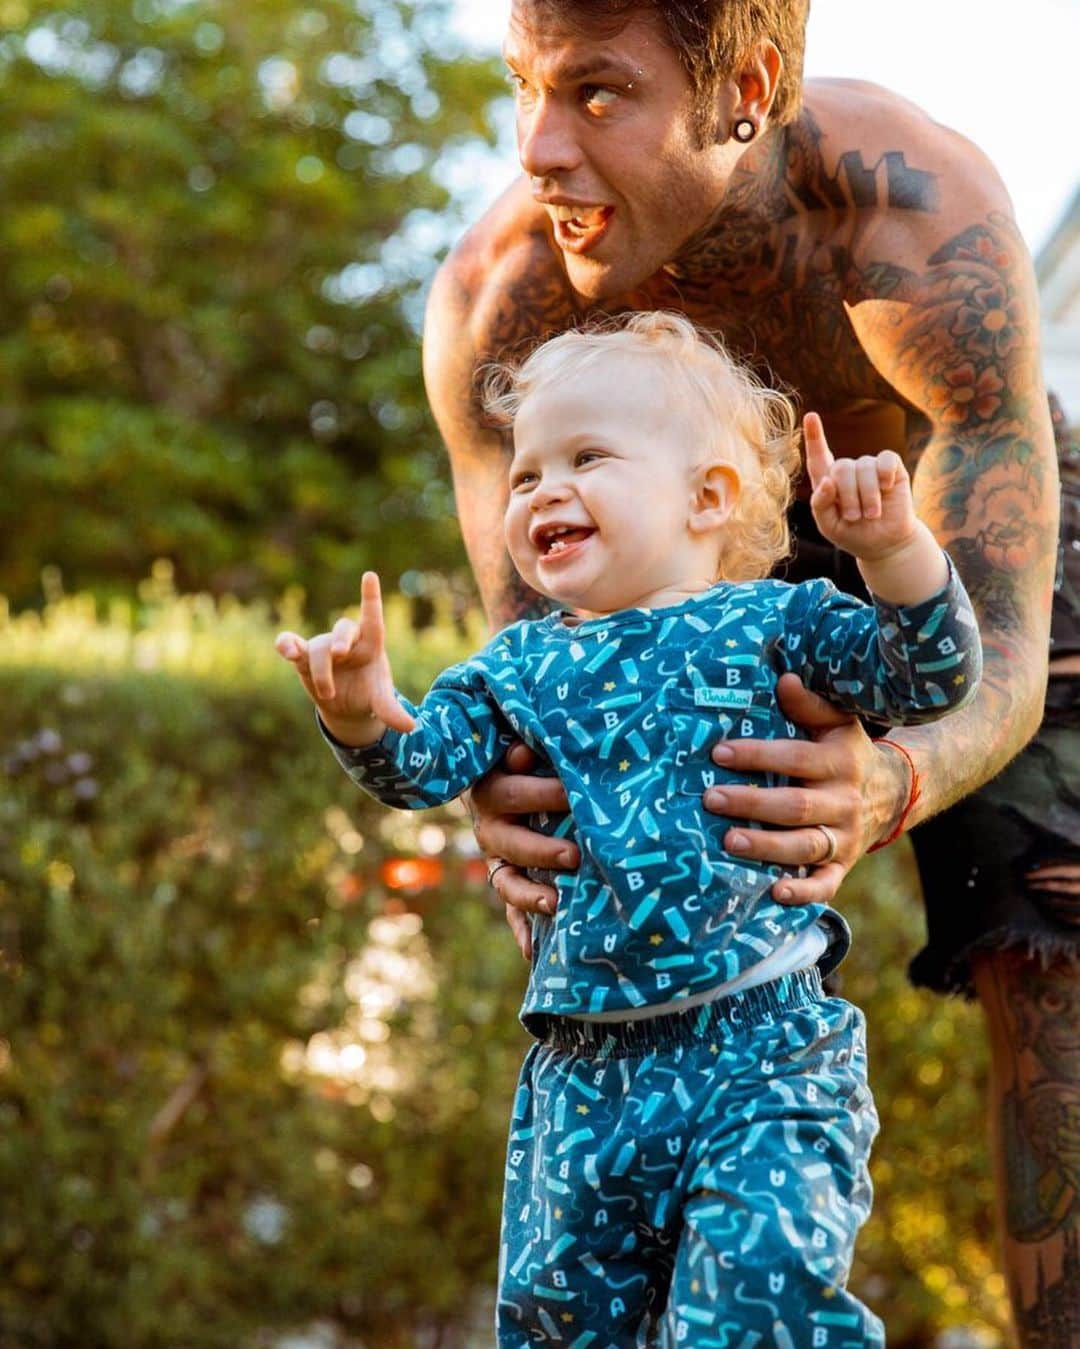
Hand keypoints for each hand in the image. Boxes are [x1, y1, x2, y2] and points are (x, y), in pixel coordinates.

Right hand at [275, 571, 415, 741]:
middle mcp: (347, 641)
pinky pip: (291, 645)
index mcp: (371, 644)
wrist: (346, 705)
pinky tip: (284, 648)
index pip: (372, 618)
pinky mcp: (303, 658)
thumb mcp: (380, 701)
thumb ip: (391, 710)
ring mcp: (324, 648)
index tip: (369, 575)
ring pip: (318, 649)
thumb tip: (410, 726)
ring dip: (321, 671)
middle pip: (342, 630)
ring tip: (328, 694)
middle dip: (339, 639)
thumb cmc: (368, 693)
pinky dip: (286, 644)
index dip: (370, 598)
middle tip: (339, 654)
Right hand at [468, 742, 577, 960]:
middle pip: (512, 844)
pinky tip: (534, 952)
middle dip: (543, 851)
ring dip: (531, 896)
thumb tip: (523, 753)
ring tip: (556, 904)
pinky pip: (513, 910)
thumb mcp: (517, 750)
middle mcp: (491, 830)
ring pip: (508, 882)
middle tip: (575, 856)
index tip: (573, 793)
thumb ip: (522, 751)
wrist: (493, 777)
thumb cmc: (523, 760)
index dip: (542, 794)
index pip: (513, 794)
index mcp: (492, 793)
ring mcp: (498, 860)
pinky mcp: (508, 882)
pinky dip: (523, 931)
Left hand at [703, 674, 909, 904]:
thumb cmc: (845, 752)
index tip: (719, 753)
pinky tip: (774, 893)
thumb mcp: (837, 722)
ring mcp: (844, 838)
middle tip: (711, 798)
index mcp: (840, 762)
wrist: (892, 793)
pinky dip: (803, 894)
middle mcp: (844, 802)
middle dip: (751, 803)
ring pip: (805, 847)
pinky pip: (825, 885)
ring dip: (766, 846)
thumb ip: (809, 704)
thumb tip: (783, 679)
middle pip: (796, 806)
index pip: (796, 757)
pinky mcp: (842, 866)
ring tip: (728, 841)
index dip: (758, 755)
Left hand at [805, 411, 914, 559]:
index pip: (818, 456)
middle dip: (847, 497)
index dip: (814, 436)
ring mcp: (869, 467)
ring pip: (863, 468)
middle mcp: (848, 470)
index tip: (810, 416)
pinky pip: (886, 460)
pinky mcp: (892, 468)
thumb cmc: (852, 534)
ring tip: (871, 514)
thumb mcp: (829, 525)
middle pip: (841, 469)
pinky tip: (887, 489)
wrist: (884, 544)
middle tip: (854, 517)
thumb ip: (820, 505)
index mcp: (828, 482)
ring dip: (866, 496)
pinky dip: (884, 476)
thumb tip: (826, 481)